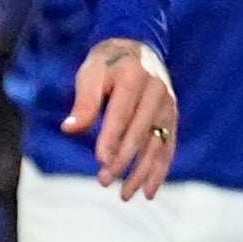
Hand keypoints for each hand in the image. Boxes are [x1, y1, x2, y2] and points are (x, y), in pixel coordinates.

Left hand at [65, 38, 178, 201]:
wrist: (136, 46)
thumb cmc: (107, 63)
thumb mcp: (90, 75)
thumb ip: (83, 102)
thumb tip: (70, 129)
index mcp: (135, 79)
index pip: (122, 115)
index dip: (112, 139)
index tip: (101, 162)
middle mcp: (158, 92)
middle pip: (140, 133)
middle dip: (123, 160)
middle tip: (104, 181)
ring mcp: (169, 105)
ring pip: (157, 144)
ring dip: (142, 172)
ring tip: (125, 195)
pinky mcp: (172, 116)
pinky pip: (168, 146)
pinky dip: (160, 169)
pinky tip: (150, 190)